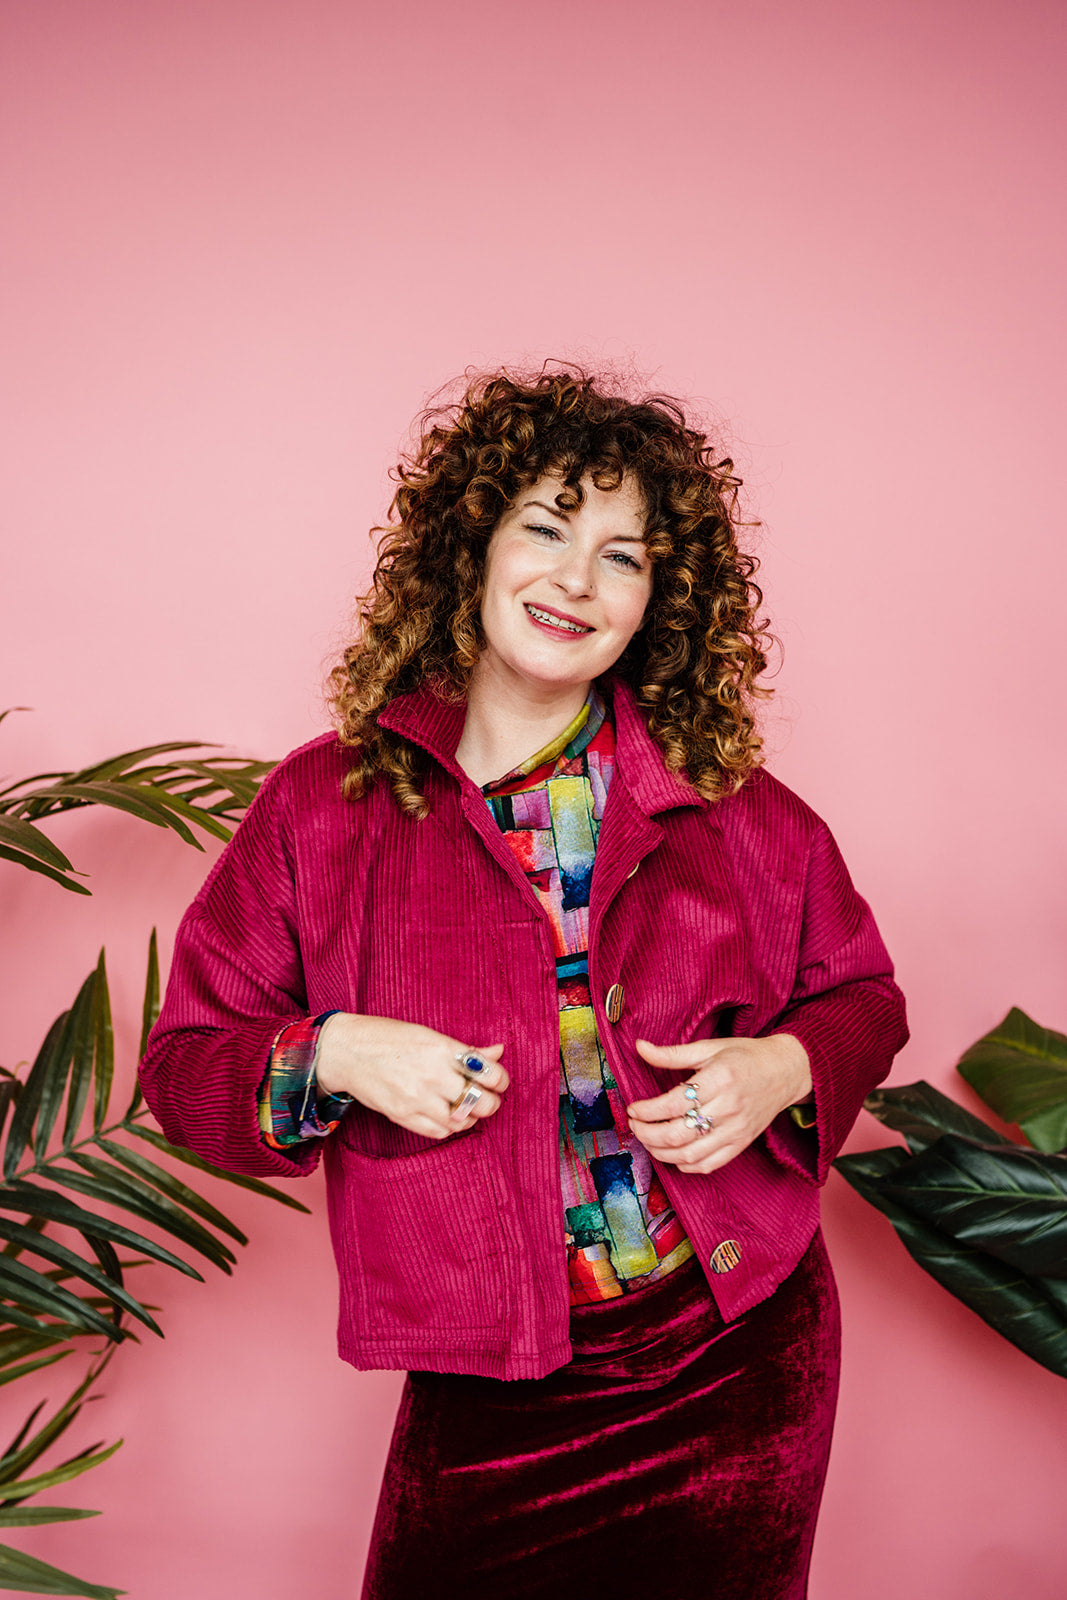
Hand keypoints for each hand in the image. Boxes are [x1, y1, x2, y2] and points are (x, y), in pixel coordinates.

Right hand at [314, 1014, 507, 1140]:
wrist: (346, 1051)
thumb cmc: (389, 1038)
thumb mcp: (429, 1035)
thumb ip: (465, 1049)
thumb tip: (498, 1051)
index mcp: (442, 1049)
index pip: (489, 1072)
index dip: (501, 1080)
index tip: (497, 1080)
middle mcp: (432, 1075)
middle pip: (481, 1101)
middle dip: (491, 1101)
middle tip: (488, 1097)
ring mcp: (416, 1099)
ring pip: (462, 1121)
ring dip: (472, 1117)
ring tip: (469, 1108)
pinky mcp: (402, 1116)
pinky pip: (439, 1132)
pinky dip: (451, 1128)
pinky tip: (449, 1117)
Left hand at [626, 1034, 810, 1175]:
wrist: (785, 1071)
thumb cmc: (745, 1056)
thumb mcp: (709, 1047)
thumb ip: (672, 1053)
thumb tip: (639, 1047)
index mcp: (720, 1078)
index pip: (674, 1103)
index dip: (647, 1110)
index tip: (633, 1108)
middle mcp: (729, 1107)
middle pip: (678, 1133)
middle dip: (647, 1133)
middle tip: (634, 1125)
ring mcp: (736, 1130)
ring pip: (690, 1154)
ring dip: (660, 1152)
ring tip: (647, 1139)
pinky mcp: (741, 1144)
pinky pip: (709, 1164)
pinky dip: (685, 1164)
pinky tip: (672, 1154)